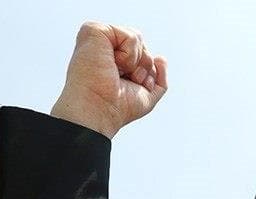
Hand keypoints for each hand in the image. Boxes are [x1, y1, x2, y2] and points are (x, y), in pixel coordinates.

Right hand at [51, 22, 167, 137]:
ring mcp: (98, 38)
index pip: (142, 53)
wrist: (100, 110)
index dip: (146, 72)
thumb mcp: (147, 96)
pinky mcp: (94, 31)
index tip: (129, 86)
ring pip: (137, 37)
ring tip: (117, 73)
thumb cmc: (118, 108)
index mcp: (113, 59)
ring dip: (136, 62)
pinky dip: (130, 55)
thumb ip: (158, 79)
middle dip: (143, 67)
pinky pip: (131, 36)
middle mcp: (104, 46)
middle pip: (142, 45)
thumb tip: (161, 58)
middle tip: (123, 81)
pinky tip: (113, 64)